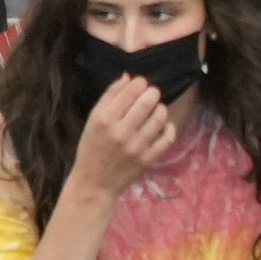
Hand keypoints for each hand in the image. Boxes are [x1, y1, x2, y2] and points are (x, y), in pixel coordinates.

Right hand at [71, 67, 183, 196]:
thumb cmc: (91, 147)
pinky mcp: (148, 159)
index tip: (141, 82)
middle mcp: (120, 132)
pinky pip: (168, 137)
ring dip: (161, 108)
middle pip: (147, 101)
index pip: (129, 92)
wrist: (95, 182)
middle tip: (152, 93)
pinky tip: (163, 125)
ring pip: (159, 117)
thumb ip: (109, 97)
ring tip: (157, 108)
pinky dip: (168, 127)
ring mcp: (136, 146)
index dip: (139, 83)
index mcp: (103, 120)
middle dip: (152, 92)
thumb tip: (128, 77)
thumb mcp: (92, 120)